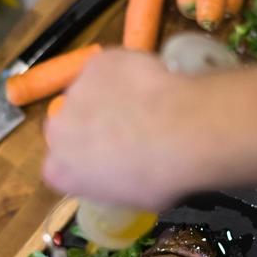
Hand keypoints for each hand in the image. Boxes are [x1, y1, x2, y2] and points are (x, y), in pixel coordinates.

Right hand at [42, 44, 256, 209]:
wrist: (197, 131)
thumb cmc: (175, 175)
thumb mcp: (149, 195)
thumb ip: (130, 183)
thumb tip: (150, 176)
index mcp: (63, 172)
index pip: (58, 167)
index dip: (90, 159)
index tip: (117, 156)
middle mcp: (61, 130)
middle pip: (70, 126)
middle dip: (98, 125)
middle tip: (139, 129)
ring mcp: (81, 92)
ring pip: (94, 92)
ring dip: (115, 96)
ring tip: (156, 104)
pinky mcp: (105, 61)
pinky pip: (117, 65)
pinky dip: (133, 70)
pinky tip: (160, 79)